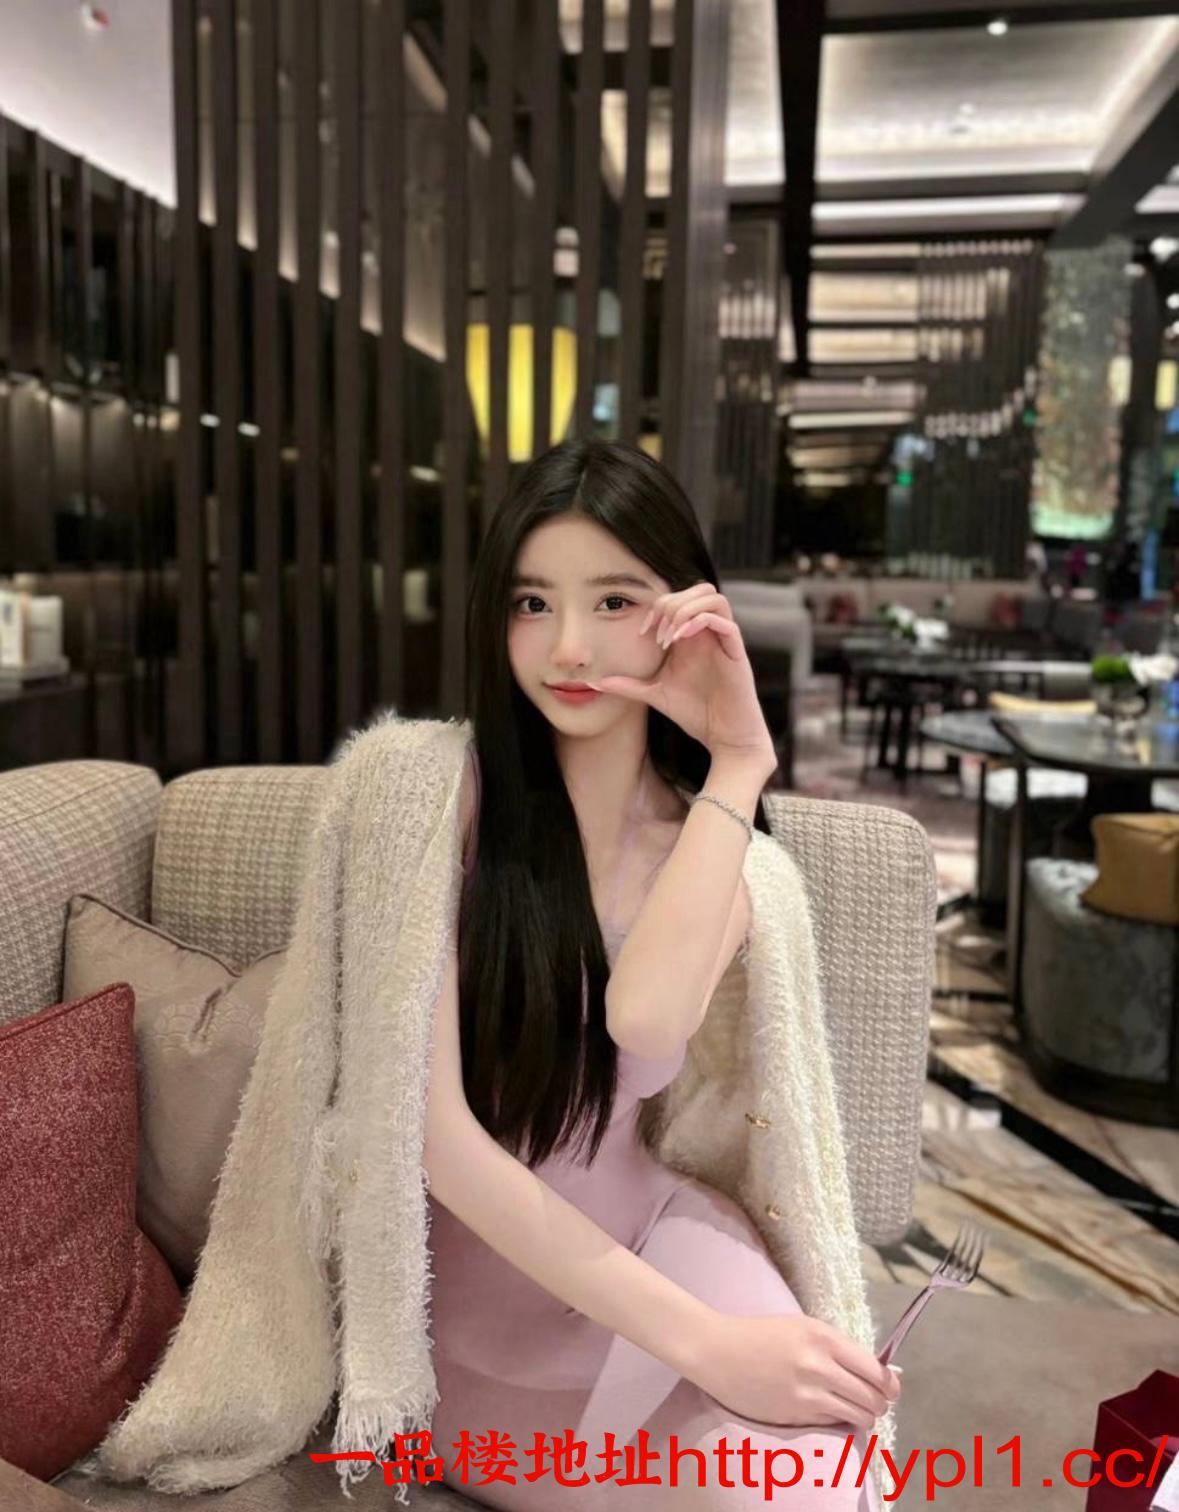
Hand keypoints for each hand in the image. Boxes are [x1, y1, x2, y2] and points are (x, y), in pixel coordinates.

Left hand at [587, 583, 774, 765]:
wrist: (724, 736)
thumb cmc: (695, 713)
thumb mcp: (655, 694)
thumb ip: (629, 685)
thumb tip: (596, 683)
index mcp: (692, 636)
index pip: (680, 599)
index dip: (657, 606)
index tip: (642, 632)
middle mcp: (709, 633)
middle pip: (698, 589)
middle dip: (671, 604)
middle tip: (656, 634)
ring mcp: (724, 640)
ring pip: (713, 598)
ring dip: (686, 610)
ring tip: (669, 637)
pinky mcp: (736, 652)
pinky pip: (725, 621)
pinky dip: (700, 622)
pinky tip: (681, 640)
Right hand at [689, 1311, 900, 1430]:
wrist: (718, 1351)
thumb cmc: (762, 1334)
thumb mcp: (804, 1327)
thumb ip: (840, 1347)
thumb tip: (881, 1372)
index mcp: (824, 1337)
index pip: (876, 1370)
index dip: (889, 1384)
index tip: (891, 1389)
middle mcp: (819, 1366)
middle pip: (873, 1397)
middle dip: (880, 1403)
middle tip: (874, 1402)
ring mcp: (807, 1394)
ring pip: (859, 1415)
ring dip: (864, 1416)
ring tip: (855, 1410)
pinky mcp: (795, 1415)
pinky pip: (834, 1424)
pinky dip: (840, 1421)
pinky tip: (830, 1412)